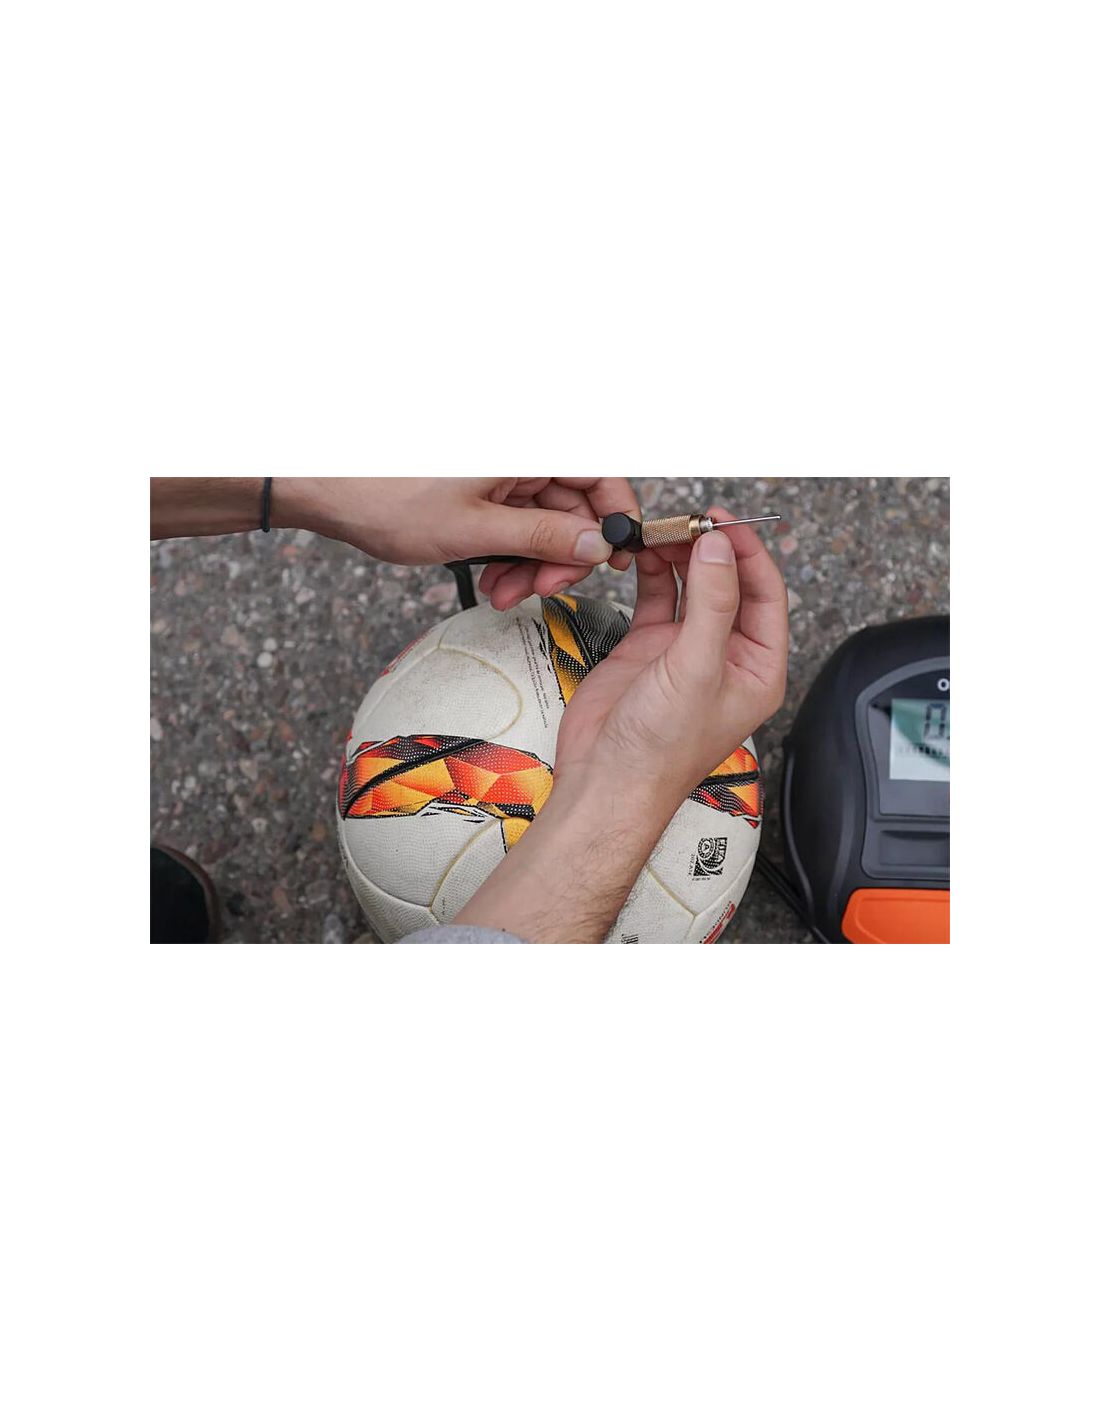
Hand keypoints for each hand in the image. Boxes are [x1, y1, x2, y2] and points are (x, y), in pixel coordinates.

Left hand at [279, 477, 640, 604]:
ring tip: (502, 592)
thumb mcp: (475, 530)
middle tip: (542, 590)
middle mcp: (518, 454)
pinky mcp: (481, 488)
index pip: (599, 473)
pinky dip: (510, 555)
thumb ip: (544, 538)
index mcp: (525, 447)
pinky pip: (515, 523)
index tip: (616, 557)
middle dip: (562, 555)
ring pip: (544, 521)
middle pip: (574, 505)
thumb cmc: (388, 497)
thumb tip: (598, 544)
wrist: (327, 490)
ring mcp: (499, 472)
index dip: (615, 517)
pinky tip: (492, 579)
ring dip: (533, 563)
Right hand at [454, 510, 786, 940]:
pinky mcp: (649, 648)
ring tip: (662, 531)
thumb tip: (719, 550)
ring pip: (691, 586)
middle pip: (728, 583)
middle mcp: (726, 656)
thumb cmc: (659, 751)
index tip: (722, 522)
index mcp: (758, 667)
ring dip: (679, 556)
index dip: (746, 553)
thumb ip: (711, 604)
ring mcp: (686, 650)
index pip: (765, 594)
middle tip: (686, 520)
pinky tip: (643, 553)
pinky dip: (651, 573)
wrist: (604, 782)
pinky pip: (657, 597)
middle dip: (709, 549)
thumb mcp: (695, 669)